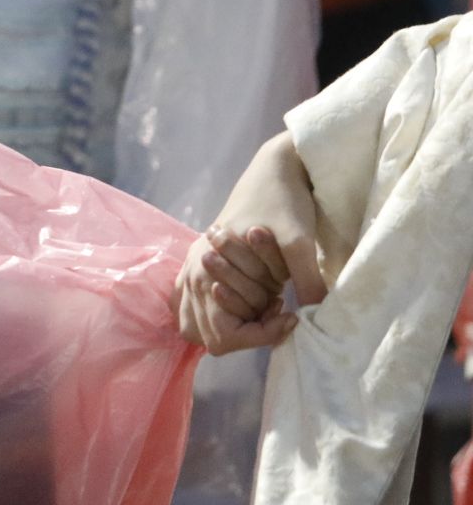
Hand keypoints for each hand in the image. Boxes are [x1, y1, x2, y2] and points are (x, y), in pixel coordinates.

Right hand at [174, 131, 325, 354]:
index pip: (225, 333)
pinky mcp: (195, 263)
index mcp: (207, 266)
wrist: (273, 169)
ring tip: (260, 308)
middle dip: (247, 329)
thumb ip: (306, 282)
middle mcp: (192, 271)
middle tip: (277, 307)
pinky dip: (212, 314)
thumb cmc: (283, 202)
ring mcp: (190, 267)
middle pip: (208, 335)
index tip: (289, 315)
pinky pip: (191, 306)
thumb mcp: (299, 242)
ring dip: (228, 324)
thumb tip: (315, 317)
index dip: (261, 332)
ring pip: (193, 325)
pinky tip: (242, 305)